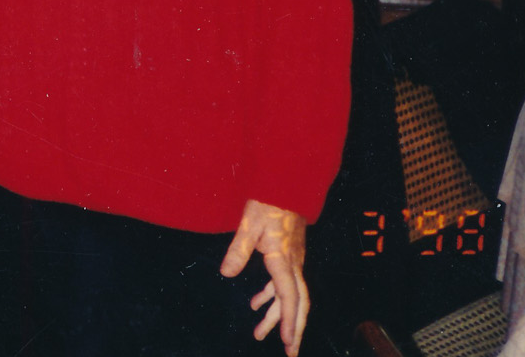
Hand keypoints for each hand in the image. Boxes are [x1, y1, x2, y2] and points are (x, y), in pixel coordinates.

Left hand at [220, 199, 308, 355]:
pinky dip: (270, 296)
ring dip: (277, 315)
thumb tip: (227, 274)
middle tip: (290, 352)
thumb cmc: (268, 201)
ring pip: (290, 295)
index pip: (289, 296)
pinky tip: (256, 303)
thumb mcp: (247, 224)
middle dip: (294, 329)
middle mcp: (292, 264)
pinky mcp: (288, 256)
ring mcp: (292, 260)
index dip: (288, 320)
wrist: (285, 183)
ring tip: (259, 333)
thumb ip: (237, 250)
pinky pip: (283, 283)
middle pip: (298, 303)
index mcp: (284, 259)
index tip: (287, 341)